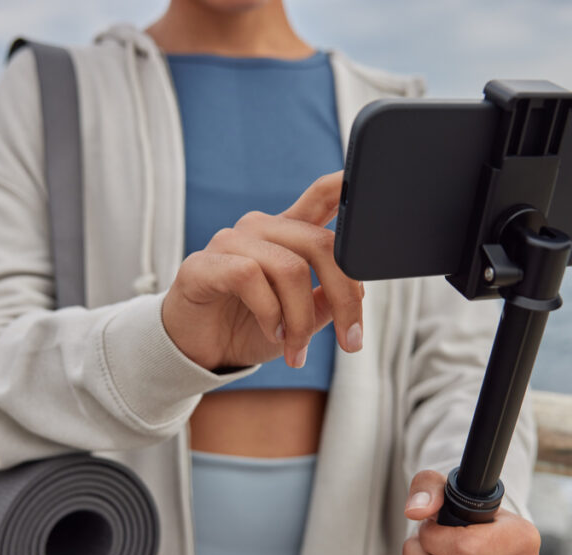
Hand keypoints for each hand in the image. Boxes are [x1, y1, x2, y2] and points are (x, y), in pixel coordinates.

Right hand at [161, 171, 363, 370]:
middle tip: (351, 341)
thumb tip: (359, 291)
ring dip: (301, 320)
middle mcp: (261, 229)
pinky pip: (249, 277)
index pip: (323, 196)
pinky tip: (269, 333)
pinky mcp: (203, 264)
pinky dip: (268, 313)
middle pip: (321, 245)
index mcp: (288, 235)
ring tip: (297, 349)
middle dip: (346, 298)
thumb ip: (328, 300)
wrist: (198, 352)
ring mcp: (230, 242)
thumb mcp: (301, 319)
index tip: (374, 186)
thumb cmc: (248, 328)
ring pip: (290, 268)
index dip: (347, 185)